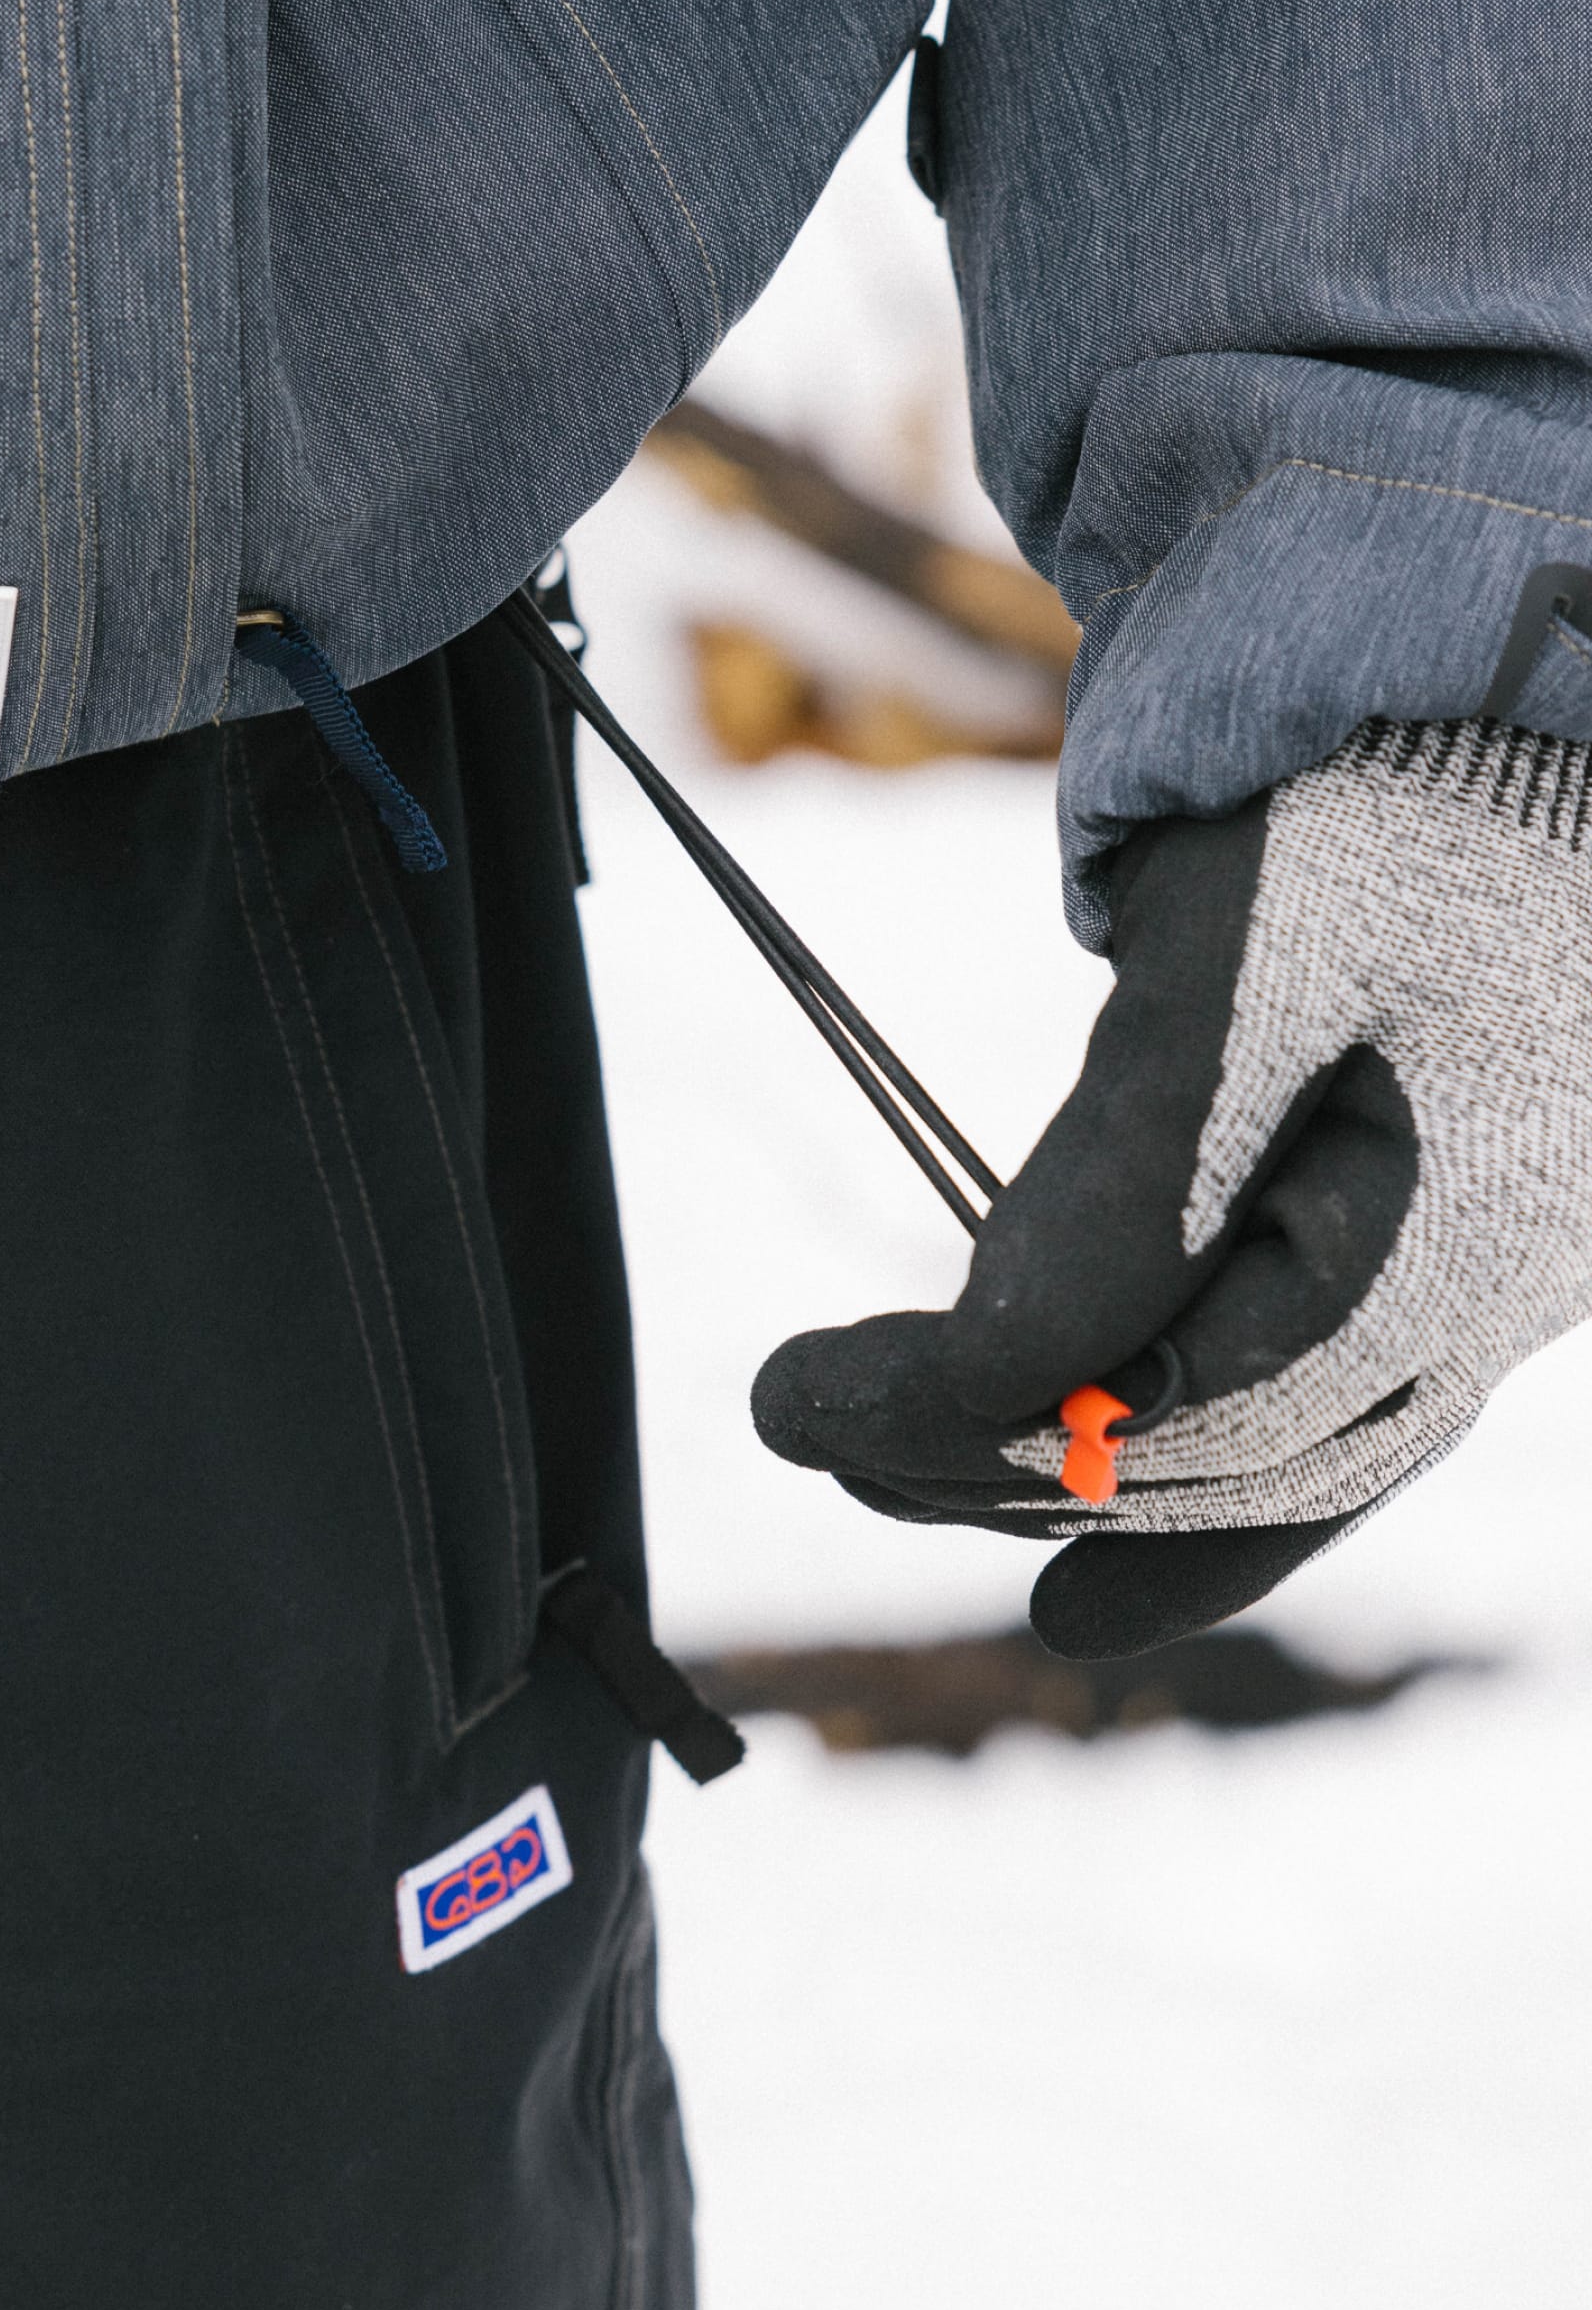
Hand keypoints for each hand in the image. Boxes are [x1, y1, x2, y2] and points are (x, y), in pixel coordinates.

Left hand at [751, 720, 1591, 1657]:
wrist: (1504, 721)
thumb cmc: (1367, 818)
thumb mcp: (1223, 973)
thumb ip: (1122, 1182)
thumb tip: (988, 1371)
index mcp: (1471, 1216)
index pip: (1178, 1376)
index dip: (969, 1408)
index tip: (798, 1407)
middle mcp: (1512, 1290)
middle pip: (1226, 1452)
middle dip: (1008, 1462)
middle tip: (833, 1444)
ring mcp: (1502, 1292)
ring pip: (1278, 1466)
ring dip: (1088, 1493)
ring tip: (911, 1490)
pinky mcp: (1459, 1268)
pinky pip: (1328, 1432)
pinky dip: (1201, 1500)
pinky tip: (1089, 1588)